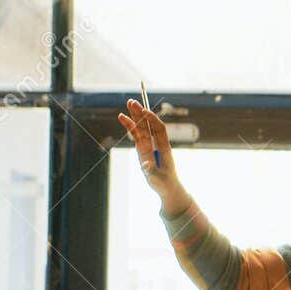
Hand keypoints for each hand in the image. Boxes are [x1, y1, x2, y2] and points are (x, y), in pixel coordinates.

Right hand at [116, 98, 188, 216]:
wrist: (167, 188)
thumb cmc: (164, 183)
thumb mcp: (158, 178)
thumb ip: (151, 170)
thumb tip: (145, 164)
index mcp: (164, 148)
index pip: (159, 129)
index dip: (153, 119)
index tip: (145, 111)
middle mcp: (156, 144)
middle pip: (149, 125)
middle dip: (141, 113)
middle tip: (132, 102)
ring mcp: (148, 145)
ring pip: (141, 127)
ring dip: (135, 116)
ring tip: (129, 103)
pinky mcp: (141, 149)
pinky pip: (135, 135)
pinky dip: (130, 126)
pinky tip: (123, 117)